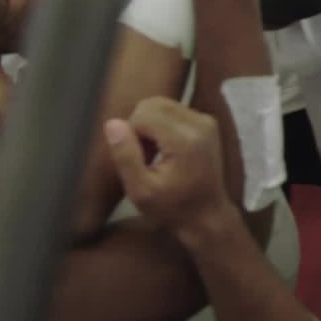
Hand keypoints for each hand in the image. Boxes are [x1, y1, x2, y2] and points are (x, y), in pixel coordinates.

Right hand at [104, 97, 230, 233]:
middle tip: (143, 157)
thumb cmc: (173, 208)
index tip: (137, 159)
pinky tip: (163, 150)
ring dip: (149, 126)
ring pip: (162, 105)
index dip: (130, 134)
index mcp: (185, 139)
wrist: (208, 216)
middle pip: (152, 104)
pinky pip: (173, 111)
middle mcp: (200, 123)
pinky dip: (162, 126)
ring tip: (152, 155)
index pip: (142, 114)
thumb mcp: (140, 190)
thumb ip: (125, 155)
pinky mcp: (207, 123)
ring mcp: (206, 120)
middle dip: (139, 126)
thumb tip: (112, 123)